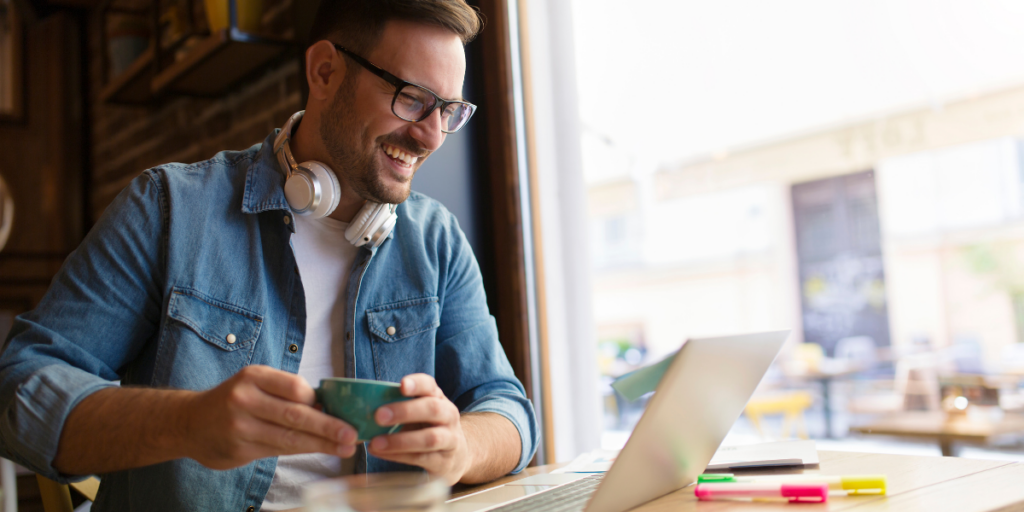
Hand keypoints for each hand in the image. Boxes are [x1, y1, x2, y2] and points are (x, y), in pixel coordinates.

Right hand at [183, 365, 358, 469]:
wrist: (190, 423)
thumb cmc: (234, 400)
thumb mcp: (255, 384)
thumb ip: (286, 393)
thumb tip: (328, 406)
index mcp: (253, 376)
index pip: (296, 387)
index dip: (320, 400)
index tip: (342, 408)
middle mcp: (244, 399)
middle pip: (296, 415)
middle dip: (328, 426)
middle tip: (352, 435)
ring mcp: (240, 426)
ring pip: (289, 437)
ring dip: (321, 444)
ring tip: (344, 447)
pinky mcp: (239, 449)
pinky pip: (279, 450)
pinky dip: (302, 450)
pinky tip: (320, 450)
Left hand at [367, 374, 471, 483]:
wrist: (456, 456)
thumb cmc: (428, 428)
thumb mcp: (419, 413)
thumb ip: (398, 407)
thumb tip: (360, 407)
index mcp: (438, 399)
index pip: (430, 386)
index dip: (417, 384)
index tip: (402, 385)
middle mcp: (448, 416)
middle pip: (432, 409)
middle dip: (405, 411)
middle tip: (379, 416)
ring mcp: (449, 439)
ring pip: (430, 438)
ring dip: (400, 440)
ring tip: (375, 442)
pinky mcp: (444, 462)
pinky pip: (422, 458)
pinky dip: (399, 456)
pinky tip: (381, 453)